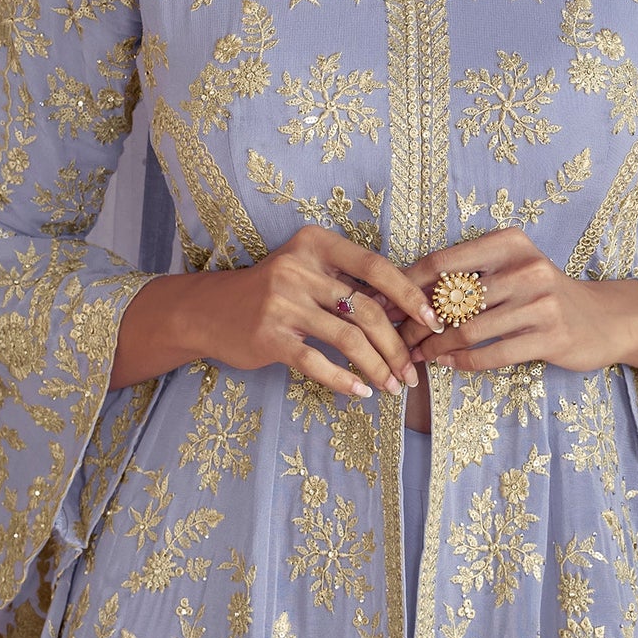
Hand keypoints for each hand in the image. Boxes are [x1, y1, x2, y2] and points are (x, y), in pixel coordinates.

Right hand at [110, 224, 441, 398]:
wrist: (206, 311)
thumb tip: (405, 312)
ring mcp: (282, 303)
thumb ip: (345, 283)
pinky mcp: (269, 337)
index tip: (431, 321)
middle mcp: (298, 269)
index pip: (375, 266)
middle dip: (396, 346)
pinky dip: (344, 380)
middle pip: (366, 309)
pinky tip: (360, 392)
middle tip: (411, 372)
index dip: (408, 295)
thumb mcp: (305, 271)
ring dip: (377, 367)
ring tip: (392, 386)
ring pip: (348, 339)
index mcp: (315, 245)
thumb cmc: (269, 293)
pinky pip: (317, 362)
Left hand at [396, 229, 637, 381]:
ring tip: (416, 356)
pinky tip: (447, 364)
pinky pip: (492, 353)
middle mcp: (525, 267)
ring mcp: (540, 302)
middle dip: (415, 323)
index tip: (382, 305)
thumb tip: (402, 292)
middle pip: (451, 300)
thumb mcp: (510, 270)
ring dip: (434, 347)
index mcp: (509, 242)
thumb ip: (467, 276)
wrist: (603, 319)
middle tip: (394, 339)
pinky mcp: (550, 337)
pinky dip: (462, 361)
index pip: (443, 262)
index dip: (406, 286)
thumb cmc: (543, 293)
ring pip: (467, 329)